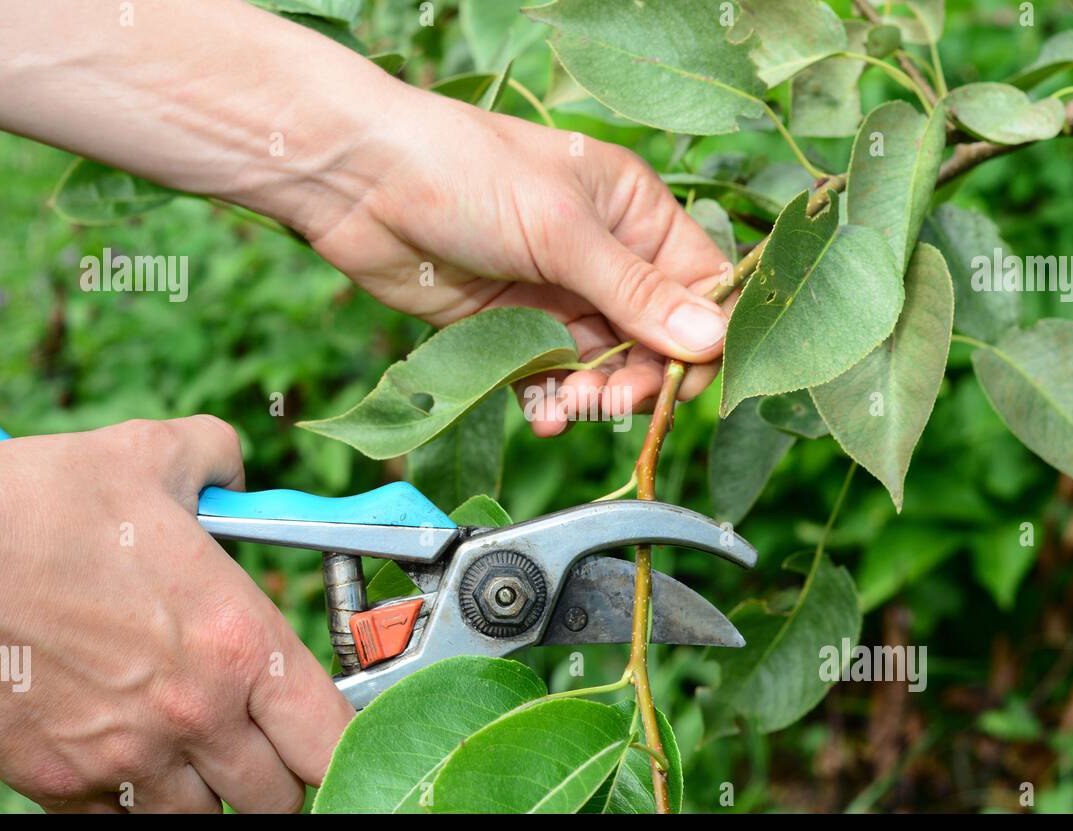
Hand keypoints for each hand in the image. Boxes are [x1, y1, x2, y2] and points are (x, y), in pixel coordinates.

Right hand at [0, 417, 353, 811]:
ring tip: (196, 757)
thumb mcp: (157, 455)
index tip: (339, 745)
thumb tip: (235, 466)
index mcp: (240, 643)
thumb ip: (220, 459)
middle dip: (281, 778)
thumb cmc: (43, 504)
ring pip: (202, 821)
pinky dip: (133, 805)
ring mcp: (128, 753)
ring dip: (210, 796)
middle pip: (278, 797)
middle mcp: (197, 711)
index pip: (333, 739)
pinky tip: (127, 764)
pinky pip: (121, 824)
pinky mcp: (59, 780)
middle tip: (267, 750)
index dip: (348, 751)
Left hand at [307, 89, 731, 435]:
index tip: (683, 379)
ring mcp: (558, 293)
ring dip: (595, 395)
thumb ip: (635, 292)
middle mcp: (605, 255)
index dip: (701, 337)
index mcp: (634, 211)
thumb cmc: (466, 174)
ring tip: (569, 406)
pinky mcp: (513, 326)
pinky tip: (544, 416)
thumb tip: (712, 340)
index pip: (699, 284)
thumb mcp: (561, 231)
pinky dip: (552, 402)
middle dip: (642, 376)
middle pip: (655, 337)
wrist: (360, 183)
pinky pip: (551, 377)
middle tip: (612, 400)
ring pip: (604, 365)